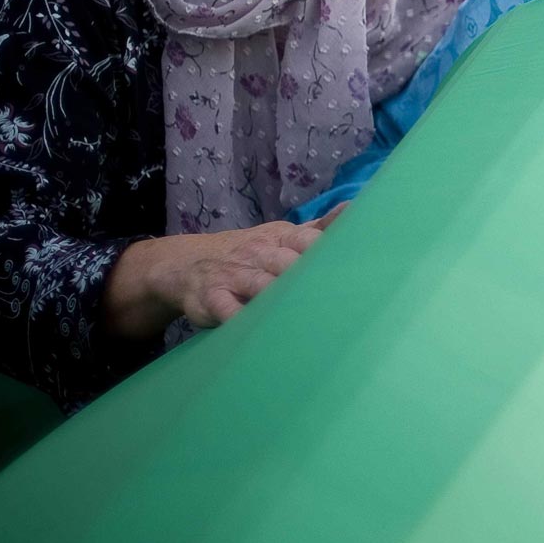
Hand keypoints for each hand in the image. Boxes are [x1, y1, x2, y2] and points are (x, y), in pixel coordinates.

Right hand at [104, 207, 341, 340]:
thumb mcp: (282, 236)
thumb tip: (355, 210)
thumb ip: (317, 229)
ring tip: (305, 315)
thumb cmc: (251, 254)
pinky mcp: (212, 299)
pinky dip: (241, 319)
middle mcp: (258, 254)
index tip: (356, 269)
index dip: (328, 254)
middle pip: (288, 265)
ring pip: (260, 286)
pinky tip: (260, 332)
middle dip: (309, 279)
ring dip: (280, 298)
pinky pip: (226, 310)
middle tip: (339, 298)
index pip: (308, 241)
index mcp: (280, 239)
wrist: (188, 264)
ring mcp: (234, 276)